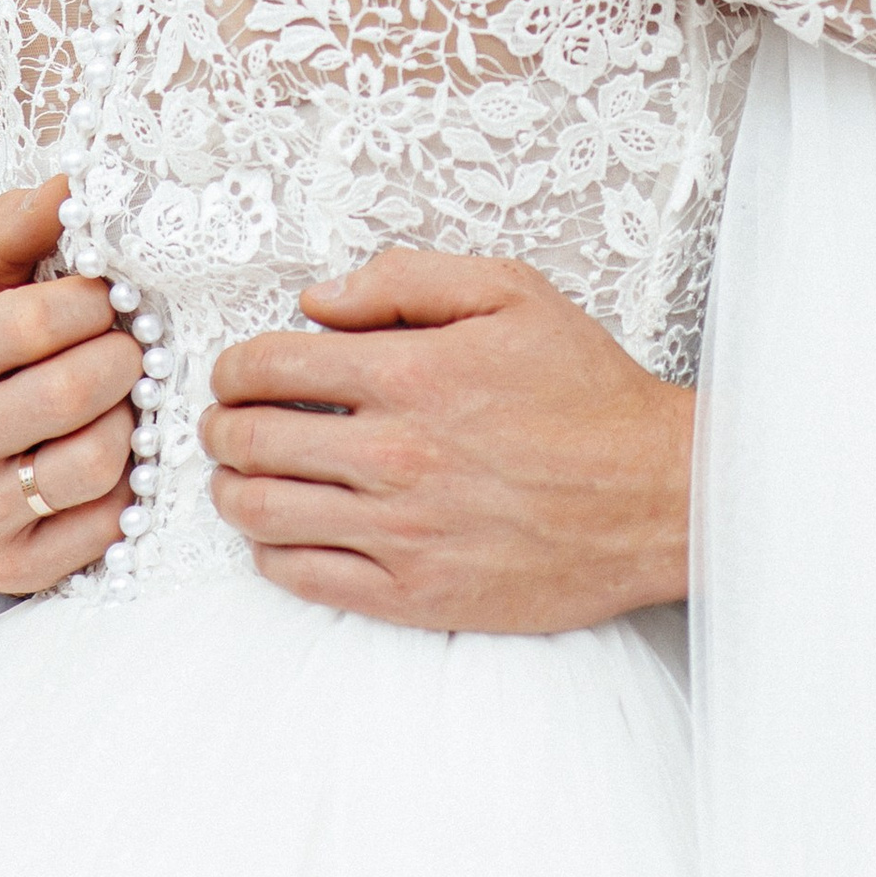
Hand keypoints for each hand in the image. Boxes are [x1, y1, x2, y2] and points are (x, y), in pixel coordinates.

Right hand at [0, 177, 141, 597]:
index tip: (112, 296)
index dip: (99, 301)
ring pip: (98, 459)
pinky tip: (111, 465)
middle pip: (77, 389)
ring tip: (118, 407)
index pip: (41, 319)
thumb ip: (23, 223)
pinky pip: (105, 524)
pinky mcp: (11, 567)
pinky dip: (127, 490)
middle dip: (125, 360)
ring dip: (130, 425)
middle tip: (129, 351)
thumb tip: (74, 180)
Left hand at [199, 248, 693, 631]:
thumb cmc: (586, 392)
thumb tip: (318, 300)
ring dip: (231, 489)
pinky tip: (279, 532)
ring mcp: (399, 533)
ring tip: (238, 476)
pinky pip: (305, 578)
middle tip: (224, 422)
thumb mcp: (511, 292)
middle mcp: (392, 455)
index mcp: (409, 374)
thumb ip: (404, 281)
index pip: (271, 367)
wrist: (654, 495)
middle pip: (251, 441)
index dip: (233, 366)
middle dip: (221, 426)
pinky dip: (271, 552)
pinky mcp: (414, 595)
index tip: (233, 371)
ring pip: (263, 514)